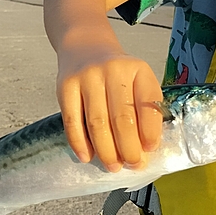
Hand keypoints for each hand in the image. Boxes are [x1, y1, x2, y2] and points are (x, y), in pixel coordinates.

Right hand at [57, 49, 162, 171]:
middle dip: (128, 148)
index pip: (148, 104)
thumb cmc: (116, 75)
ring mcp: (87, 77)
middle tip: (132, 164)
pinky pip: (72, 121)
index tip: (150, 150)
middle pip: (122, 118)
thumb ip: (142, 110)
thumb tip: (142, 151)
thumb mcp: (136, 82)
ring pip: (97, 123)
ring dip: (106, 150)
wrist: (85, 48)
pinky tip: (86, 156)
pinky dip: (79, 143)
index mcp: (138, 70)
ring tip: (112, 166)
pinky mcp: (65, 86)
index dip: (150, 131)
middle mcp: (113, 70)